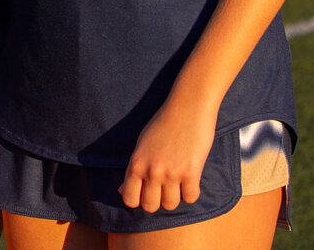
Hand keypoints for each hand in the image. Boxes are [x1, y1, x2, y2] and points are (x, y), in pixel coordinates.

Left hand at [118, 96, 219, 212]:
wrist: (188, 106)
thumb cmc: (164, 123)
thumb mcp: (142, 145)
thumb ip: (133, 169)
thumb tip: (121, 191)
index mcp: (136, 163)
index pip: (129, 199)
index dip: (138, 199)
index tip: (147, 193)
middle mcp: (151, 171)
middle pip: (150, 206)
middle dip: (157, 200)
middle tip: (165, 187)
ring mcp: (171, 173)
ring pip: (171, 205)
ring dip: (175, 196)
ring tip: (178, 181)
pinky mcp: (191, 172)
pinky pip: (191, 198)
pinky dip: (192, 191)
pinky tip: (191, 178)